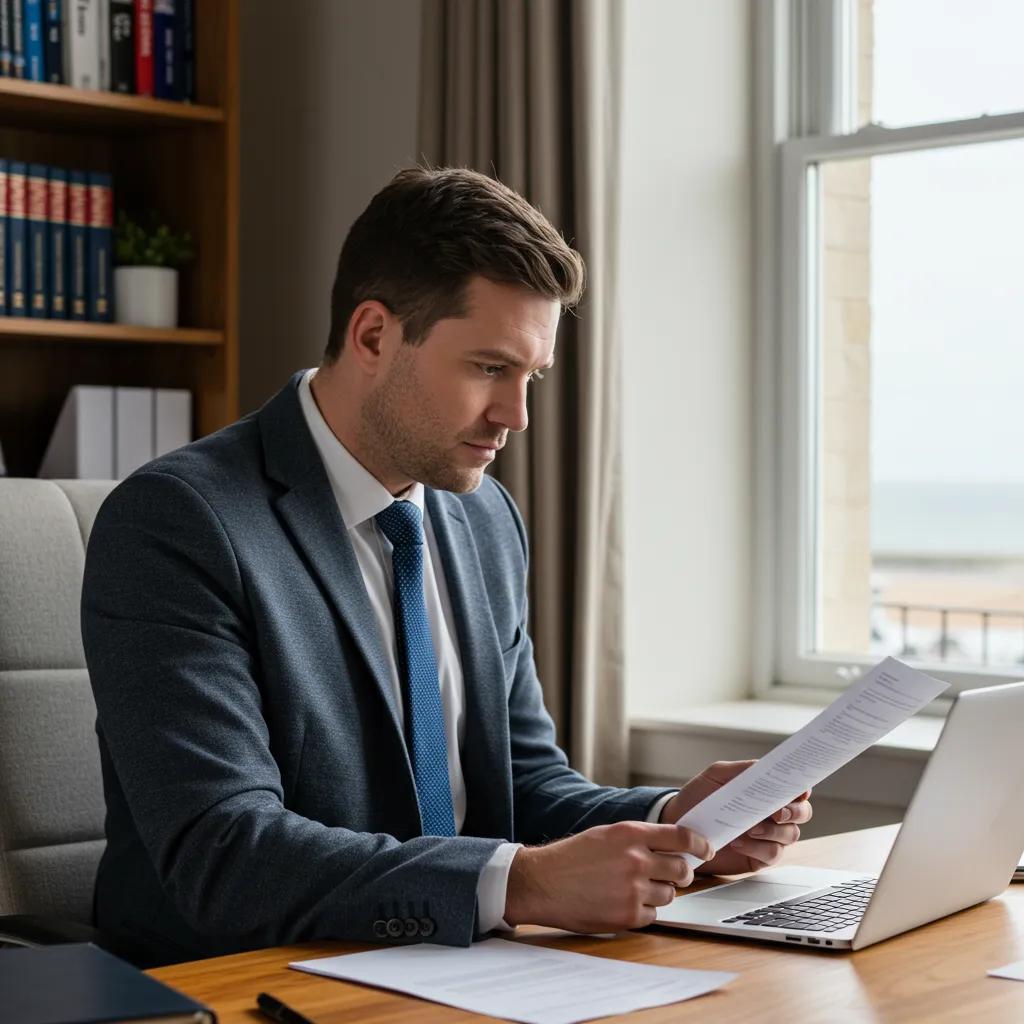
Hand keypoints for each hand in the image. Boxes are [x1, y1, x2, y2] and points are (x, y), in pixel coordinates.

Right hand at [504, 820, 714, 932]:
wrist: (542, 882)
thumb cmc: (572, 857)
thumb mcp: (606, 835)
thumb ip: (638, 839)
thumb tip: (670, 848)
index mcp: (630, 833)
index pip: (680, 836)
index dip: (699, 844)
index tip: (706, 850)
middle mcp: (635, 859)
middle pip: (681, 869)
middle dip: (681, 874)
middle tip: (673, 876)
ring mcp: (633, 889)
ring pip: (668, 894)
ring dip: (658, 893)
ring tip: (634, 889)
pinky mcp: (628, 915)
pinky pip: (653, 916)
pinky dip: (643, 912)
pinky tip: (623, 903)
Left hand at [659, 760, 811, 875]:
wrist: (678, 825)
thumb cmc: (698, 797)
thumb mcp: (716, 776)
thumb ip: (741, 769)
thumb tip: (765, 766)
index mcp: (766, 792)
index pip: (794, 790)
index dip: (802, 789)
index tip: (800, 790)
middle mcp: (772, 814)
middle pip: (801, 814)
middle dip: (794, 812)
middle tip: (777, 812)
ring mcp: (767, 837)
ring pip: (790, 835)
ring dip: (774, 831)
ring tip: (751, 828)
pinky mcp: (758, 858)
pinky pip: (772, 854)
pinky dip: (758, 848)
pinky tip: (738, 842)